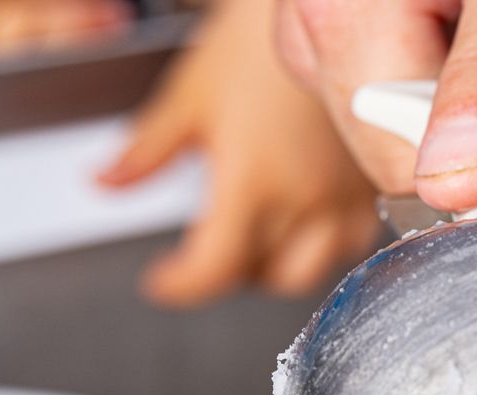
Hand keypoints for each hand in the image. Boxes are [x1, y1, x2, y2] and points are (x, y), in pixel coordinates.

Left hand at [100, 0, 378, 305]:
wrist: (331, 3)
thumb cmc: (259, 37)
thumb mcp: (192, 91)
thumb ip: (147, 150)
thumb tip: (105, 183)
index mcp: (253, 180)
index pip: (214, 270)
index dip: (181, 285)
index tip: (162, 281)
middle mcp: (303, 198)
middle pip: (260, 277)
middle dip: (226, 272)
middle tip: (204, 248)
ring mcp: (343, 196)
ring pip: (308, 270)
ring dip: (275, 266)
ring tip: (253, 236)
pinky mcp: (371, 185)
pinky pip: (350, 245)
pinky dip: (322, 247)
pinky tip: (303, 219)